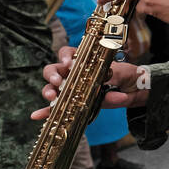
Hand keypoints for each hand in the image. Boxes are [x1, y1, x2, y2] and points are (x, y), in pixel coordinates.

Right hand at [32, 46, 148, 119]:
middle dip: (53, 75)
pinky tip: (36, 115)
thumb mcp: (123, 74)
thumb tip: (114, 95)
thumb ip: (116, 81)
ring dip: (49, 92)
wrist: (132, 89)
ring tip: (52, 97)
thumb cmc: (125, 75)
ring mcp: (70, 88)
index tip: (69, 63)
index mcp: (83, 60)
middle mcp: (73, 73)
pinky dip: (45, 112)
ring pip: (52, 87)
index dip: (65, 56)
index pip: (68, 53)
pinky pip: (55, 108)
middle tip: (58, 81)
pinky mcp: (72, 103)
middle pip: (53, 69)